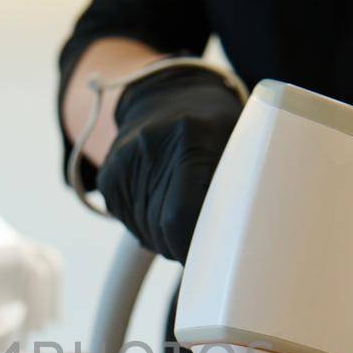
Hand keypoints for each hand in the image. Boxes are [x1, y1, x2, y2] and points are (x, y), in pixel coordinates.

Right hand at [97, 67, 243, 261]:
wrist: (172, 95)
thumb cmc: (218, 127)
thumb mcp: (242, 142)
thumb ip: (243, 185)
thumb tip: (242, 244)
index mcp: (190, 135)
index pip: (180, 216)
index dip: (194, 248)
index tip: (213, 258)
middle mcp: (150, 145)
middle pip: (162, 230)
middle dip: (184, 245)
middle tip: (206, 236)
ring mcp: (123, 161)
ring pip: (146, 233)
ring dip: (167, 238)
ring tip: (186, 213)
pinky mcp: (108, 177)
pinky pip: (130, 223)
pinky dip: (150, 228)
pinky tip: (165, 205)